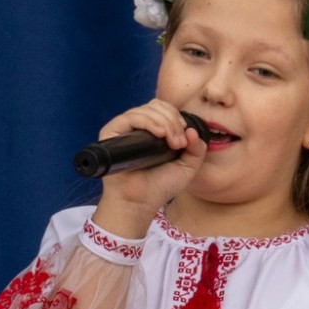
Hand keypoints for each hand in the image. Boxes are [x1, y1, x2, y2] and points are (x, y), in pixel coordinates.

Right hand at [90, 99, 205, 237]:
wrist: (140, 203)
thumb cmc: (159, 187)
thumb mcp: (187, 167)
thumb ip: (197, 149)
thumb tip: (192, 130)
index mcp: (151, 131)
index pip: (163, 109)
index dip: (176, 118)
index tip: (185, 139)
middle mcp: (136, 128)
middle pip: (156, 106)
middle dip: (173, 121)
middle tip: (179, 143)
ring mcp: (123, 129)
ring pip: (145, 110)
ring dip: (165, 123)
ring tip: (172, 143)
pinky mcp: (111, 133)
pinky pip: (130, 117)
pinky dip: (149, 122)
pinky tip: (159, 134)